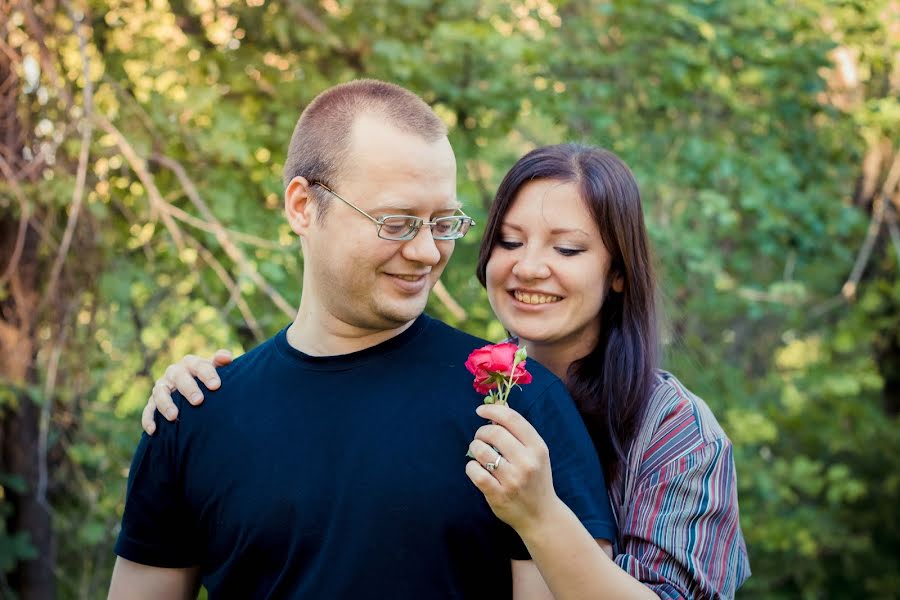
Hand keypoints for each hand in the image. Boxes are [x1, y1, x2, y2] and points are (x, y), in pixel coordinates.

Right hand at [142, 350, 232, 434]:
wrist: (191, 385)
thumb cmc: (206, 377)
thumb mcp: (214, 368)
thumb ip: (220, 361)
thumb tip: (226, 357)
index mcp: (191, 363)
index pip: (199, 365)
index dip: (207, 374)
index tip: (216, 386)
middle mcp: (174, 372)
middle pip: (179, 377)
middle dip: (188, 388)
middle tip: (198, 401)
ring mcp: (162, 386)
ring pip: (160, 392)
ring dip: (166, 404)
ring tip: (173, 416)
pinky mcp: (153, 401)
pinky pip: (148, 409)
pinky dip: (148, 419)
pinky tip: (153, 430)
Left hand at [465, 403, 558, 531]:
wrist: (542, 516)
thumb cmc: (536, 479)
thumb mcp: (536, 453)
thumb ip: (519, 431)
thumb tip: (499, 404)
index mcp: (538, 448)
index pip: (512, 419)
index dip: (493, 410)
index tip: (481, 410)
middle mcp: (527, 462)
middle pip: (494, 433)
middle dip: (481, 432)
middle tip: (481, 437)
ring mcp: (512, 479)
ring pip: (481, 451)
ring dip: (475, 447)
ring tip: (479, 453)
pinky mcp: (498, 494)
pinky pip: (475, 472)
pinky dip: (471, 467)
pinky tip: (476, 468)